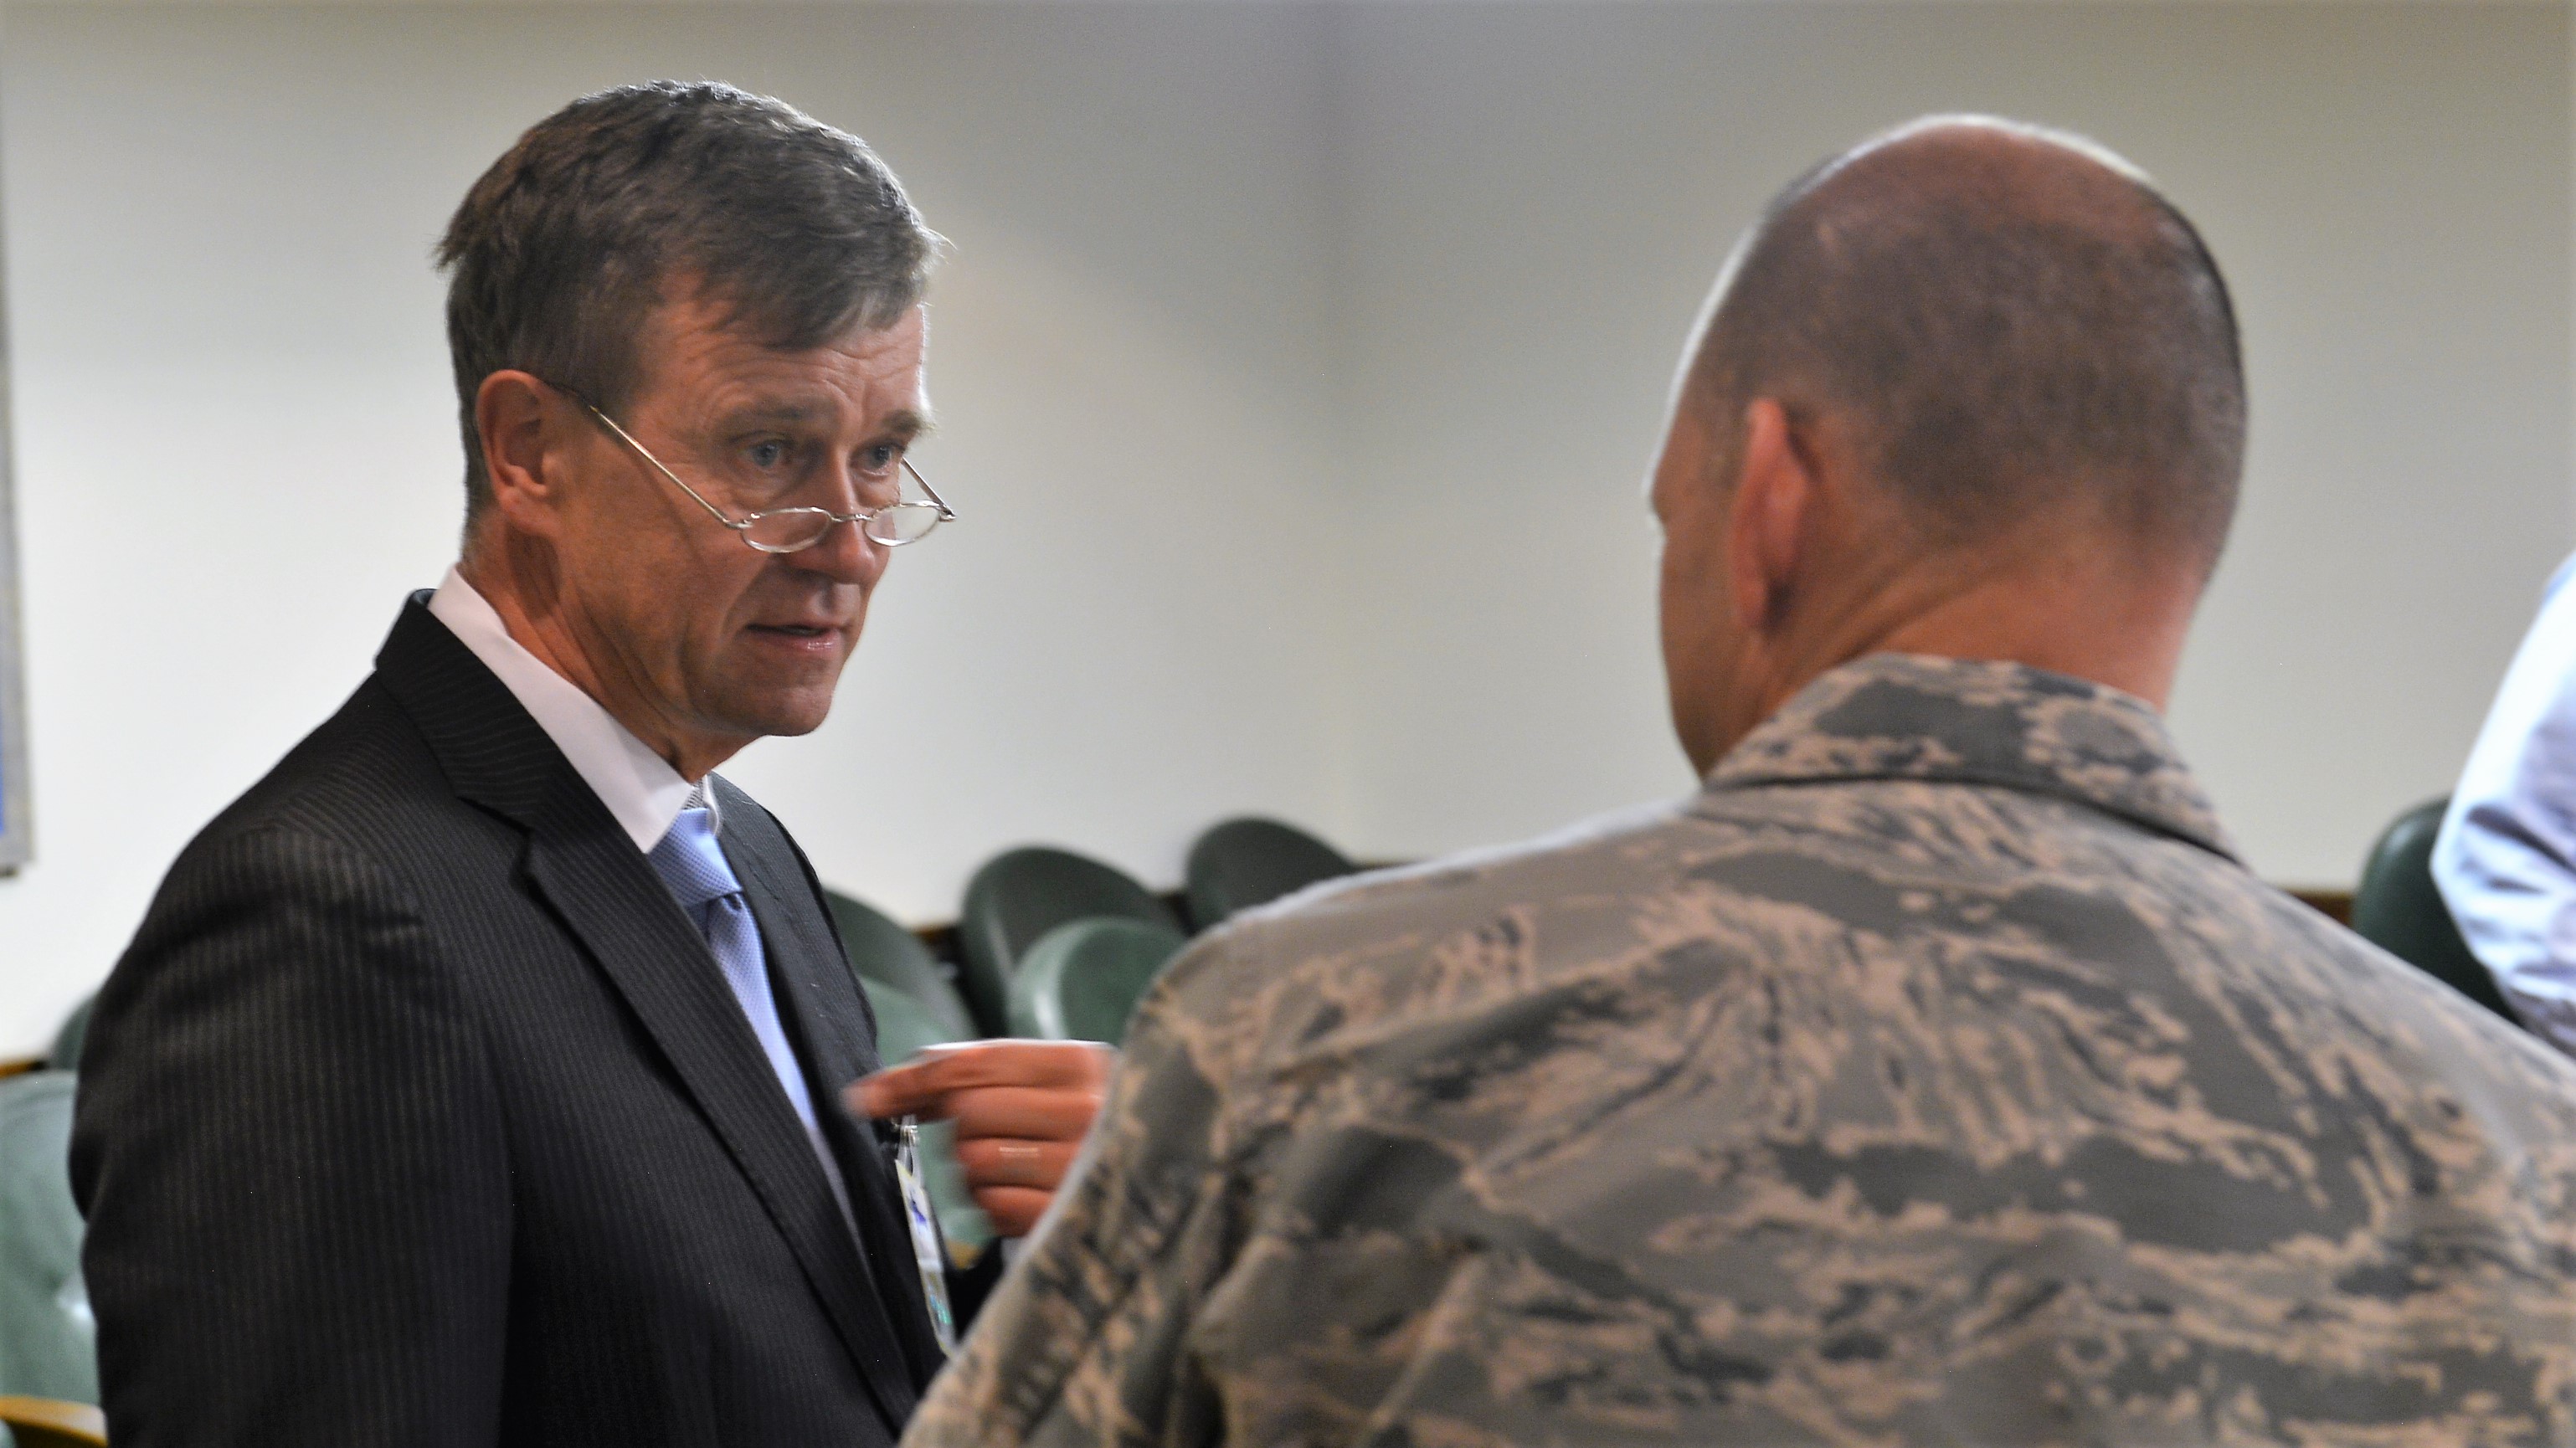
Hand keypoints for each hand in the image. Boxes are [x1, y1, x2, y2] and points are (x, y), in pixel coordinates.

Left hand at [848, 1040, 1113, 1237]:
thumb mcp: (1046, 1085)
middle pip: (967, 1111)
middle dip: (963, 1129)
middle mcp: (1089, 1110)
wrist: (1157, 1187)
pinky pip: (992, 1209)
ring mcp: (1082, 1166)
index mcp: (1082, 1063)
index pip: (973, 1063)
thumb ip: (977, 1073)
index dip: (911, 1079)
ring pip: (974, 1162)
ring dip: (978, 1172)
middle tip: (992, 1138)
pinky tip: (1026, 1200)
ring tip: (1016, 1172)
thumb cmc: (1080, 1130)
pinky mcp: (1068, 1217)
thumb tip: (881, 1089)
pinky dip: (995, 1208)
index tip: (866, 1096)